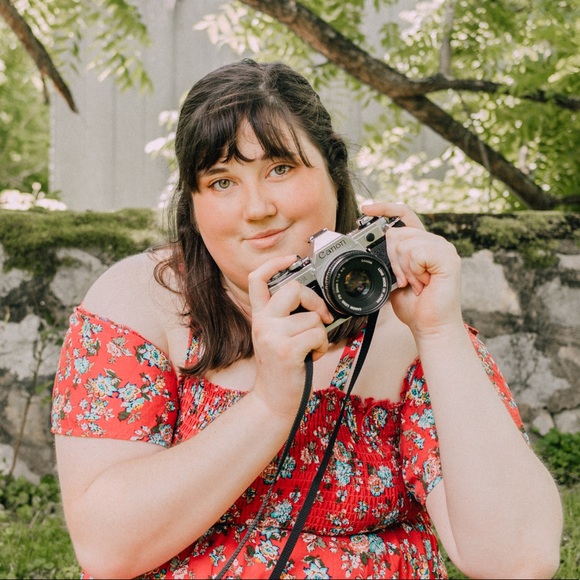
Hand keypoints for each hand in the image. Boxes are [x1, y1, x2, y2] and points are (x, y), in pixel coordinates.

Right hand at [247, 254, 332, 417]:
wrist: (273, 400)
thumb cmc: (282, 368)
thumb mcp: (276, 337)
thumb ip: (287, 317)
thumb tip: (316, 302)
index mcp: (260, 316)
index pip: (257, 279)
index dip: (274, 263)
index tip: (292, 258)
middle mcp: (262, 322)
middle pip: (293, 288)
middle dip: (315, 300)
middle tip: (321, 316)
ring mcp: (272, 335)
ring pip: (312, 317)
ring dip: (321, 334)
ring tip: (311, 348)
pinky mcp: (286, 350)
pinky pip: (317, 335)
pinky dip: (322, 346)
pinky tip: (313, 355)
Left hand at [361, 202, 462, 336]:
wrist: (429, 326)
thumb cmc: (414, 306)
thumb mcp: (393, 278)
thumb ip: (387, 259)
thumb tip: (368, 246)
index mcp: (422, 243)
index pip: (403, 215)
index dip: (384, 208)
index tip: (365, 208)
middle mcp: (435, 242)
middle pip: (397, 232)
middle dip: (391, 258)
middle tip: (403, 280)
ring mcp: (443, 248)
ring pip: (405, 243)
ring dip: (403, 268)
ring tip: (415, 283)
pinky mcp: (448, 257)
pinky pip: (416, 253)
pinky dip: (413, 270)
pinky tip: (423, 282)